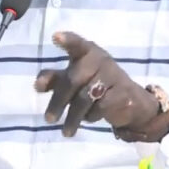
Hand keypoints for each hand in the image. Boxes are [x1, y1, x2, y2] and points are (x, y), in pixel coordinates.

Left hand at [34, 31, 158, 137]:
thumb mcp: (75, 78)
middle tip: (48, 119)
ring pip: (84, 99)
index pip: (77, 45)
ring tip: (65, 132)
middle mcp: (99, 60)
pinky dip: (90, 117)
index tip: (56, 37)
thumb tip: (38, 85)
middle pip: (72, 80)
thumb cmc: (96, 83)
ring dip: (72, 117)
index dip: (68, 41)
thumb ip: (55, 79)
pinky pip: (98, 109)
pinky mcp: (120, 95)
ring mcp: (111, 77)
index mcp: (87, 52)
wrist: (130, 100)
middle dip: (59, 101)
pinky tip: (89, 117)